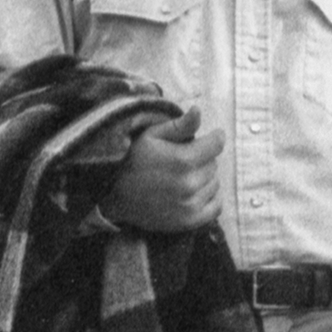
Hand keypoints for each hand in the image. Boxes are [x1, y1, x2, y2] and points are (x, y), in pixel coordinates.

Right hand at [99, 105, 224, 232]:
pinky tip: (196, 192)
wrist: (114, 194)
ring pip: (215, 184)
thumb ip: (180, 125)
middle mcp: (190, 184)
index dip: (214, 137)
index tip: (211, 137)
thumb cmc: (133, 159)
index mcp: (183, 160)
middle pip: (214, 164)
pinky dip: (210, 198)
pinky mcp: (189, 221)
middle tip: (184, 159)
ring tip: (184, 176)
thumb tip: (199, 110)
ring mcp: (190, 204)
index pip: (217, 144)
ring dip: (205, 178)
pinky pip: (215, 207)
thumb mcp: (152, 135)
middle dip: (203, 158)